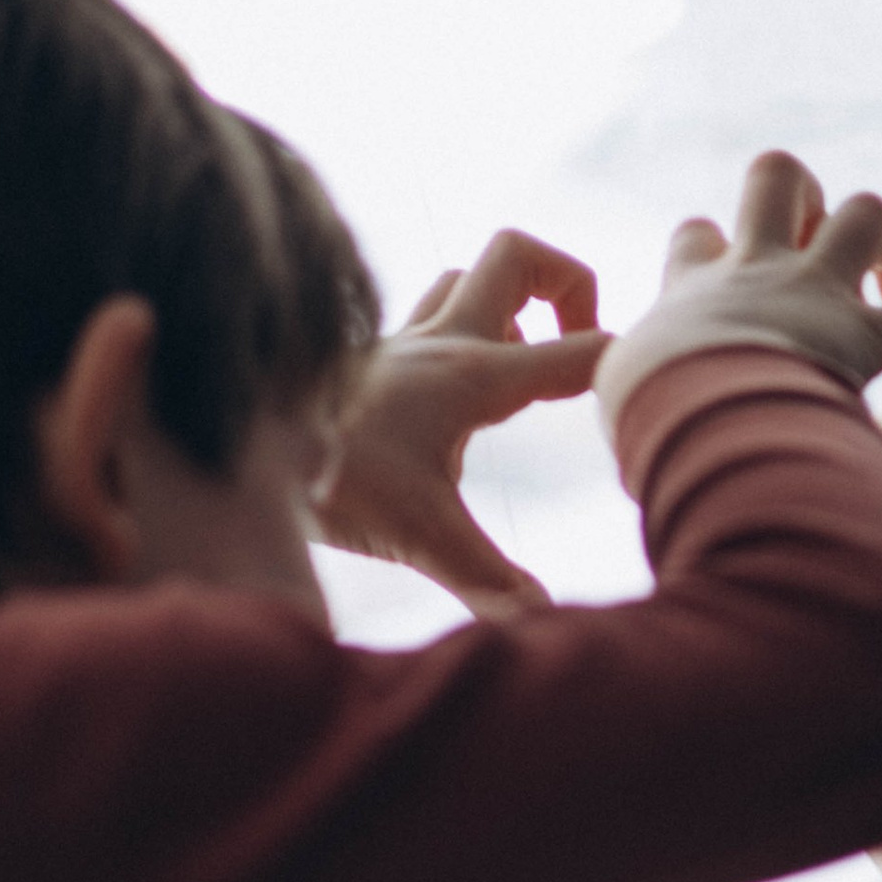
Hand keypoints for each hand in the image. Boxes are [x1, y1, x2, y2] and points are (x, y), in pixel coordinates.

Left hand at [312, 230, 606, 615]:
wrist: (236, 456)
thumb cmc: (331, 487)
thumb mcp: (422, 538)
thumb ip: (492, 581)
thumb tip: (546, 626)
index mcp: (472, 376)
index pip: (580, 351)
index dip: (626, 365)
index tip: (644, 402)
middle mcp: (440, 342)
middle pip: (517, 254)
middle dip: (566, 281)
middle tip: (576, 343)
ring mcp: (400, 344)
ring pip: (466, 277)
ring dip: (506, 304)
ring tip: (522, 364)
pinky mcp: (370, 362)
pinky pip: (427, 316)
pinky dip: (458, 333)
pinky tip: (455, 395)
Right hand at [597, 151, 881, 423]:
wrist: (696, 421)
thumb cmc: (649, 416)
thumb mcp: (616, 392)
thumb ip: (618, 375)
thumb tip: (601, 379)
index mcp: (691, 288)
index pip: (697, 236)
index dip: (711, 253)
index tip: (721, 309)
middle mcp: (757, 271)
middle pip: (776, 176)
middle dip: (804, 200)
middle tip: (813, 257)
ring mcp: (817, 293)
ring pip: (867, 211)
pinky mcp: (869, 335)